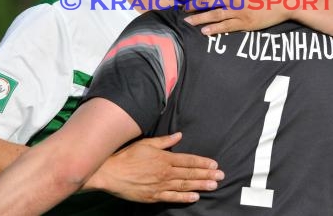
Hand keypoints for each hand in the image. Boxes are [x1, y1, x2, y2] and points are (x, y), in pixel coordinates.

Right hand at [85, 133, 223, 202]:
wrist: (111, 173)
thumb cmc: (127, 156)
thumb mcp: (147, 143)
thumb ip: (165, 141)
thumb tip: (179, 135)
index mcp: (164, 158)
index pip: (188, 160)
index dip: (203, 162)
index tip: (214, 164)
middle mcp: (165, 172)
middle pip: (190, 173)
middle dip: (207, 175)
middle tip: (221, 176)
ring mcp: (160, 185)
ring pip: (184, 185)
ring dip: (200, 185)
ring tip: (213, 186)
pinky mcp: (154, 196)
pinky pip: (172, 197)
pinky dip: (184, 197)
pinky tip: (195, 197)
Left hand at [185, 0, 310, 34]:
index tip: (192, 2)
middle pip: (208, 2)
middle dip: (194, 7)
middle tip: (184, 11)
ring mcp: (238, 11)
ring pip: (214, 15)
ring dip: (199, 18)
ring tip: (187, 22)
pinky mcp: (245, 22)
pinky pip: (226, 26)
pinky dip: (214, 29)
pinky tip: (204, 31)